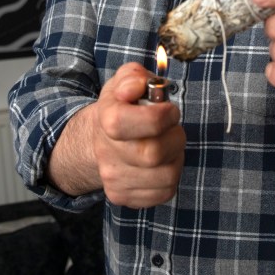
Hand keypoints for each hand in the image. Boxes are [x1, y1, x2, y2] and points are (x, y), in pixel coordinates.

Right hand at [91, 63, 184, 207]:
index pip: (143, 123)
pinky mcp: (124, 197)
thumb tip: (135, 87)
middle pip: (154, 154)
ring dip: (175, 158)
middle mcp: (107, 154)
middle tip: (171, 129)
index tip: (169, 110)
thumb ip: (132, 76)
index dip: (163, 116)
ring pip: (166, 176)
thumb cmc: (121, 106)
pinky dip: (170, 177)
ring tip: (167, 146)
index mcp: (108, 121)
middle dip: (174, 138)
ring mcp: (114, 179)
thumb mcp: (124, 81)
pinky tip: (161, 164)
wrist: (99, 140)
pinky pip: (164, 192)